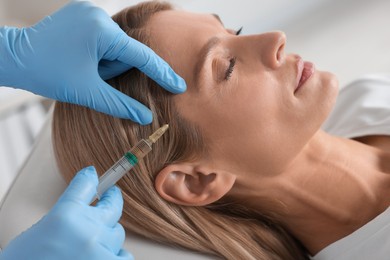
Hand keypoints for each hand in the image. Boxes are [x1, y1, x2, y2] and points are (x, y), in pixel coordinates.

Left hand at [0, 0, 185, 123]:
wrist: (13, 58)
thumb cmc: (47, 72)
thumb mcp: (88, 92)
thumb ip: (120, 105)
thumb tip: (145, 117)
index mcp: (101, 31)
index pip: (142, 56)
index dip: (162, 73)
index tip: (178, 85)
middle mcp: (97, 15)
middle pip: (125, 51)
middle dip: (114, 69)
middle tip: (92, 77)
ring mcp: (88, 12)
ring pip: (114, 45)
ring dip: (105, 62)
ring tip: (82, 68)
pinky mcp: (81, 14)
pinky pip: (103, 37)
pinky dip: (98, 54)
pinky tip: (80, 60)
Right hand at [0, 166, 131, 259]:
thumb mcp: (35, 234)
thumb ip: (61, 219)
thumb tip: (75, 216)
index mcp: (65, 215)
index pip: (85, 184)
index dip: (90, 178)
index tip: (92, 175)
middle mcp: (88, 228)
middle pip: (112, 203)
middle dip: (112, 198)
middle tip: (112, 195)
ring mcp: (101, 248)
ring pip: (117, 232)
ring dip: (108, 234)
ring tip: (97, 240)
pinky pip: (124, 255)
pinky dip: (116, 255)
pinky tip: (106, 256)